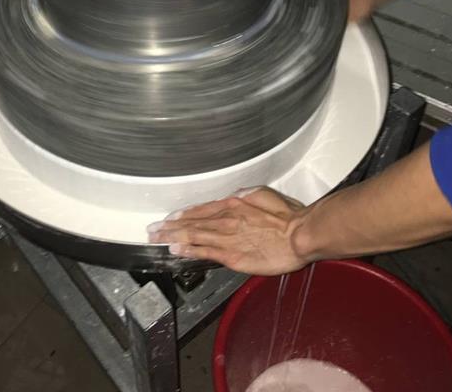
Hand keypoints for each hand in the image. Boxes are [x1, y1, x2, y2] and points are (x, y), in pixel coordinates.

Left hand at [148, 187, 308, 275]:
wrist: (300, 235)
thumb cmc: (288, 216)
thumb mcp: (265, 194)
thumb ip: (246, 195)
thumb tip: (234, 195)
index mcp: (233, 204)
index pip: (201, 209)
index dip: (182, 214)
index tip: (168, 218)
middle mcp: (226, 219)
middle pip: (192, 222)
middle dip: (169, 227)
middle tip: (151, 231)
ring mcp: (227, 238)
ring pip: (194, 236)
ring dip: (173, 237)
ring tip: (157, 240)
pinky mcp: (232, 256)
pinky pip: (205, 252)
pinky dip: (188, 250)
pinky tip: (176, 250)